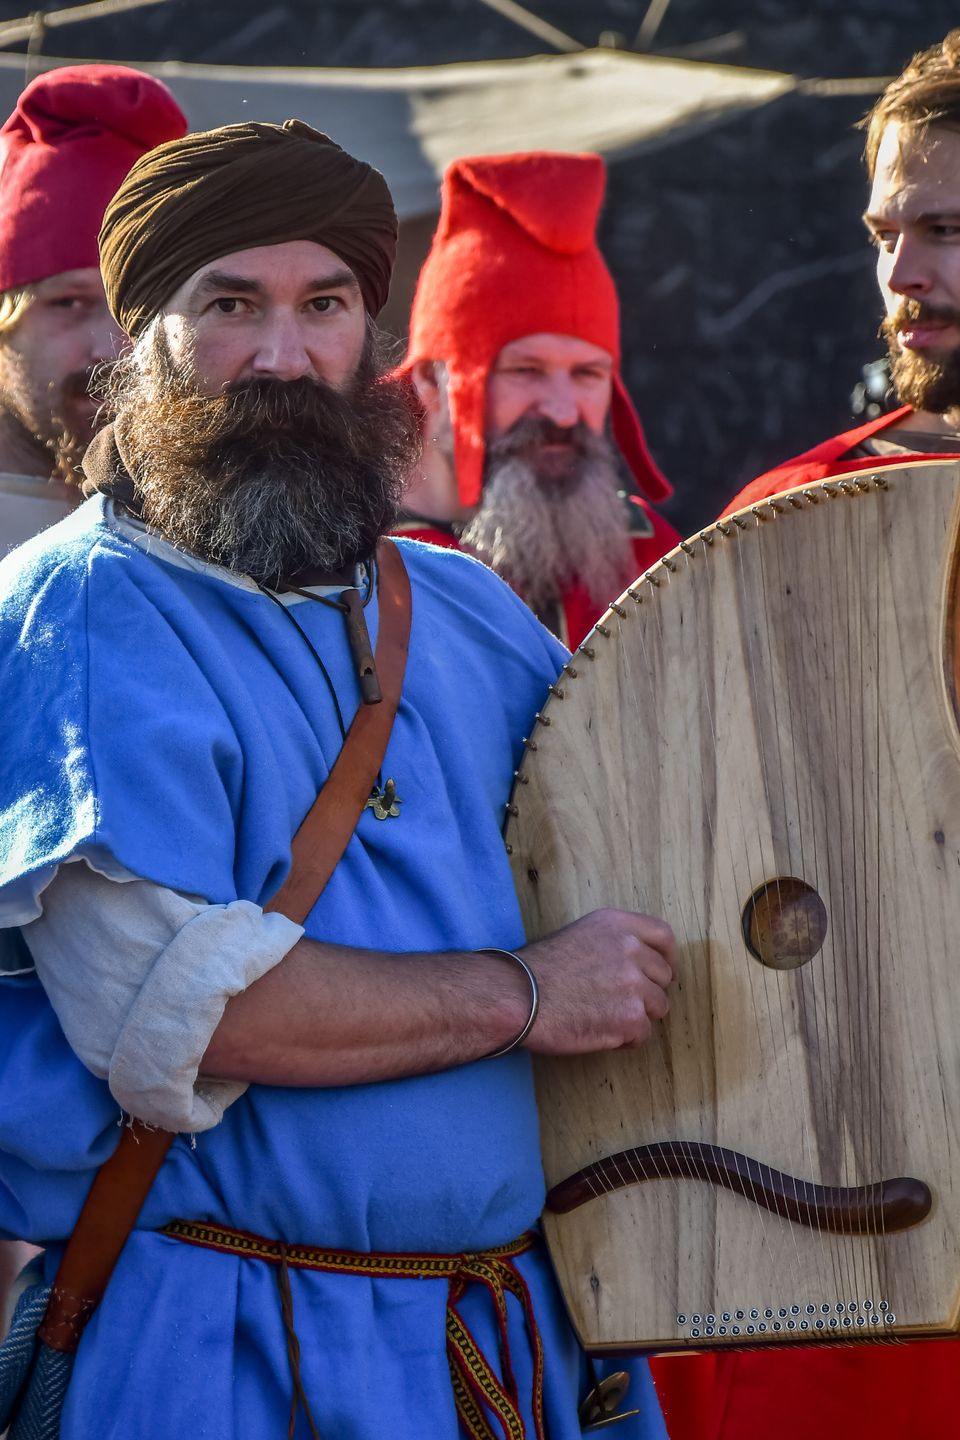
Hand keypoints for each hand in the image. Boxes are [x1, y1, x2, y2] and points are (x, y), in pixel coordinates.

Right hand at [520, 908, 676, 1054]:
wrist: (518, 997)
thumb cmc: (538, 970)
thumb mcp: (579, 935)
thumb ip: (613, 943)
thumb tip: (637, 963)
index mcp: (618, 925)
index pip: (664, 935)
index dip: (667, 958)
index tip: (662, 973)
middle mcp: (631, 950)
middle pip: (663, 976)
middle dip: (647, 992)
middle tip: (619, 1002)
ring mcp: (633, 984)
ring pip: (658, 1007)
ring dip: (637, 1016)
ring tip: (605, 1017)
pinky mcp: (630, 1017)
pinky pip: (643, 1033)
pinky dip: (626, 1039)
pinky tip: (600, 1032)